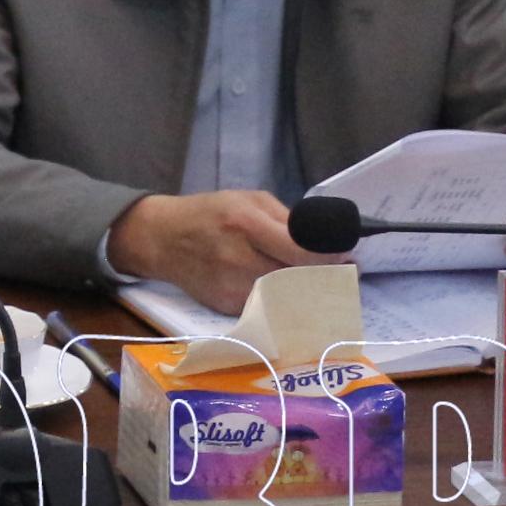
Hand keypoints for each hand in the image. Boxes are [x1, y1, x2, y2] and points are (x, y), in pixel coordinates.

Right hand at [107, 188, 335, 315]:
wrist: (159, 238)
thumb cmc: (206, 212)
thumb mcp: (245, 199)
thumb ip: (285, 219)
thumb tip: (324, 243)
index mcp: (245, 223)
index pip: (302, 252)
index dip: (330, 258)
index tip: (346, 258)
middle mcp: (239, 258)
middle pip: (299, 278)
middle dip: (322, 277)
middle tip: (337, 274)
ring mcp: (231, 286)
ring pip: (286, 297)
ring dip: (303, 292)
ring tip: (313, 282)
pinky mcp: (226, 306)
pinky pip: (266, 306)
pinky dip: (279, 301)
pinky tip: (281, 291)